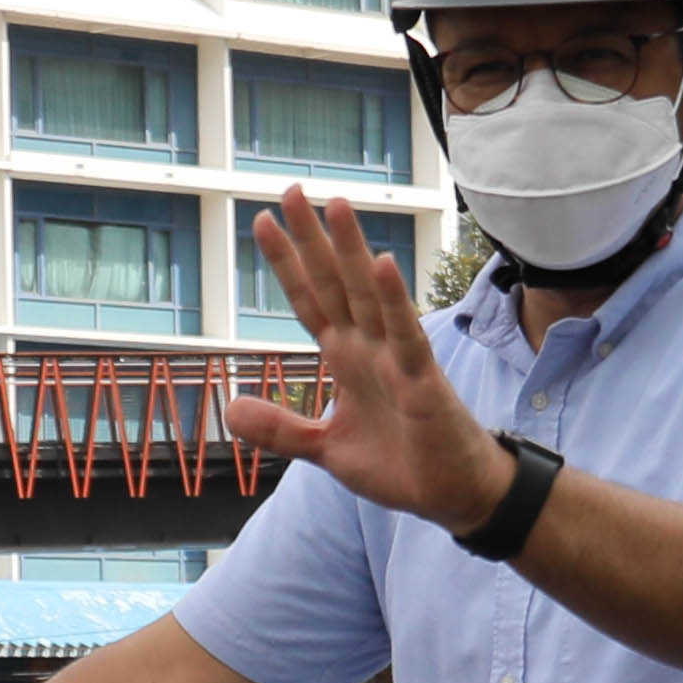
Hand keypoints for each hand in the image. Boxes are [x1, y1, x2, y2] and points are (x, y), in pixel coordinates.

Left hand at [236, 189, 518, 532]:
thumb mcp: (326, 450)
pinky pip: (407, 335)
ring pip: (369, 295)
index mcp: (345, 359)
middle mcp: (368, 348)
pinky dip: (395, 301)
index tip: (261, 222)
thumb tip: (232, 408)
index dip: (286, 263)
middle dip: (312, 239)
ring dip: (352, 252)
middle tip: (290, 189)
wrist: (451, 493)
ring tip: (336, 205)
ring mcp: (396, 359)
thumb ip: (282, 428)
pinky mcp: (422, 381)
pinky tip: (384, 265)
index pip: (309, 300)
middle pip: (334, 283)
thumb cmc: (400, 463)